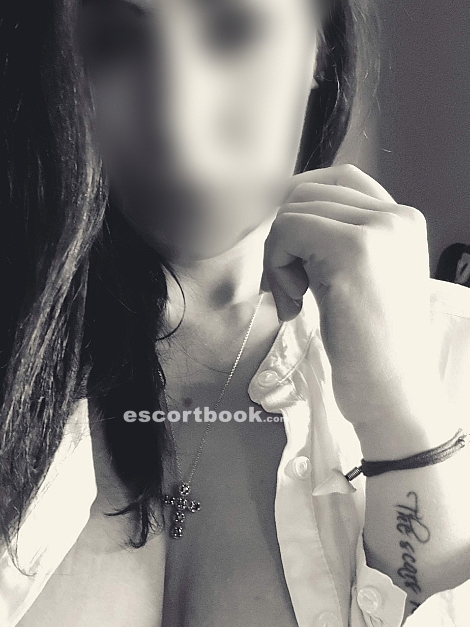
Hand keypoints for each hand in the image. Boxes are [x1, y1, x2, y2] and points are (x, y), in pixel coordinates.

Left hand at [261, 163, 452, 451]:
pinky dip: (276, 266)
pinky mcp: (353, 250)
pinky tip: (295, 304)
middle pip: (308, 192)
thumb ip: (337, 242)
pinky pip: (287, 230)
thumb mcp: (361, 280)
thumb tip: (283, 214)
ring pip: (292, 210)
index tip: (289, 256)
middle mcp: (396, 216)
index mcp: (402, 220)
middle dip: (283, 238)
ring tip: (295, 299)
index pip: (337, 180)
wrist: (394, 392)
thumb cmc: (372, 349)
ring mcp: (377, 230)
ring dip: (277, 256)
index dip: (298, 210)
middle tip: (289, 288)